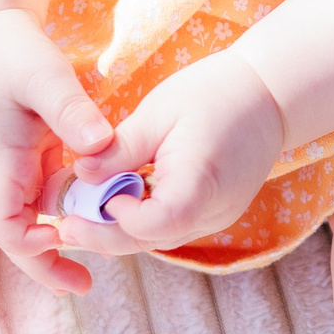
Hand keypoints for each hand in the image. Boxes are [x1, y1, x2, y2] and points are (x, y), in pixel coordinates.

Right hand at [0, 8, 114, 292]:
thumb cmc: (11, 52)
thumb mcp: (43, 74)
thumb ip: (70, 109)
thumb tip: (101, 145)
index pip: (2, 221)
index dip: (26, 242)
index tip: (59, 240)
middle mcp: (2, 174)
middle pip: (16, 233)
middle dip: (45, 262)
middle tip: (82, 287)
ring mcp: (14, 170)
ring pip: (32, 220)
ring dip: (57, 244)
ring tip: (89, 271)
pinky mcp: (31, 161)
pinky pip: (47, 199)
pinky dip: (68, 215)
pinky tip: (96, 223)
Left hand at [51, 51, 285, 259]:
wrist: (269, 96)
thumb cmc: (214, 93)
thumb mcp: (159, 112)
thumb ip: (120, 149)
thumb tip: (81, 177)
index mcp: (201, 180)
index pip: (155, 223)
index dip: (118, 219)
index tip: (94, 197)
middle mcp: (214, 210)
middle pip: (151, 240)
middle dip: (104, 235)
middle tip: (63, 225)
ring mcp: (218, 217)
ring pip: (159, 239)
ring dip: (120, 231)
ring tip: (83, 213)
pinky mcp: (215, 213)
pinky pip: (172, 228)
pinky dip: (142, 221)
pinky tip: (118, 203)